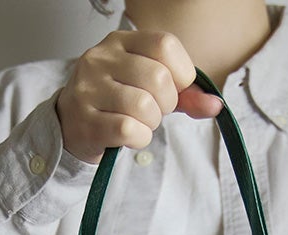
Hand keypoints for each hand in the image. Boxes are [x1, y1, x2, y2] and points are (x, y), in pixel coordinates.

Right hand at [55, 29, 222, 163]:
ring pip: (144, 106)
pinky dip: (139, 138)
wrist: (72, 125)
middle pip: (158, 79)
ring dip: (151, 123)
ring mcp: (89, 89)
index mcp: (120, 41)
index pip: (165, 45)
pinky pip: (129, 129)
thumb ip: (184, 94)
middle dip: (167, 104)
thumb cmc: (115, 102)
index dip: (181, 74)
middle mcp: (101, 59)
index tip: (173, 89)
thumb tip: (215, 105)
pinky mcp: (85, 120)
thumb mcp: (149, 87)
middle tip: (153, 110)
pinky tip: (129, 136)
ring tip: (138, 122)